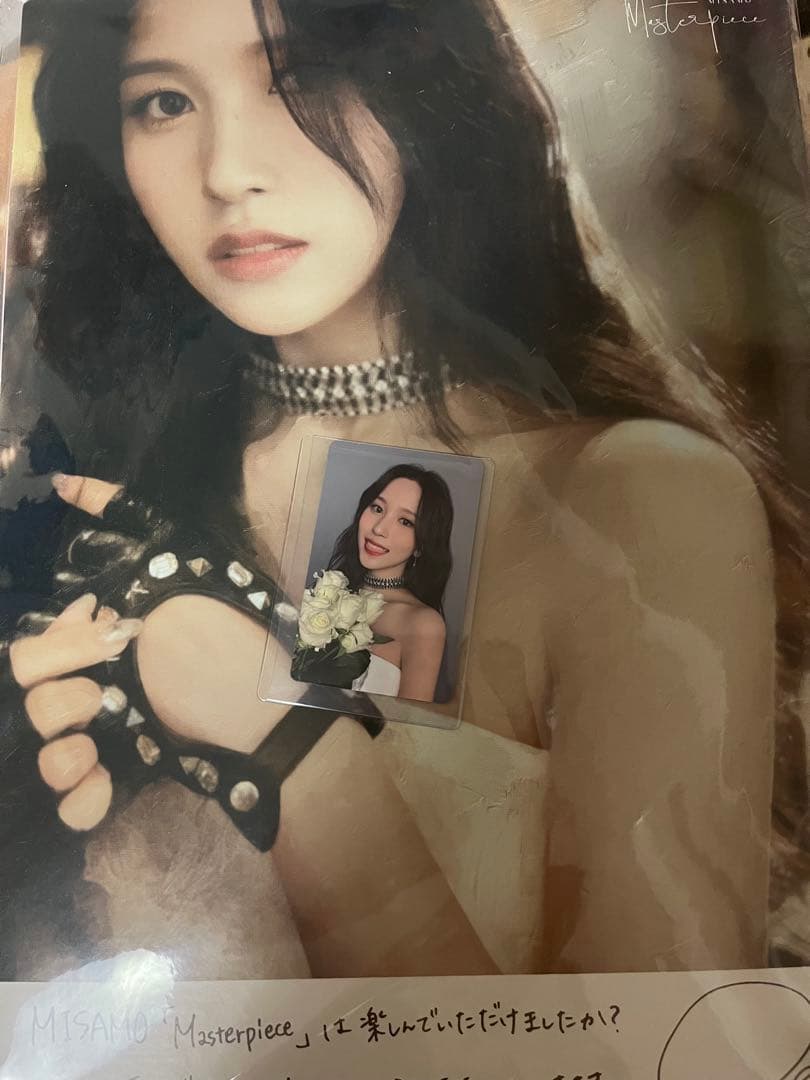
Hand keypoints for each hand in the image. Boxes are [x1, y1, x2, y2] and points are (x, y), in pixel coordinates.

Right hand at [10, 592, 141, 829]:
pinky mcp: (49, 823)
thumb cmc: (26, 729)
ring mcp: (26, 781)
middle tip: (98, 700)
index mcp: (5, 695)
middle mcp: (10, 734)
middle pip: (45, 706)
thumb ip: (56, 645)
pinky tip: (99, 780)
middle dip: (81, 698)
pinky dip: (93, 795)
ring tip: (90, 748)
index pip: (26, 661)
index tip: (121, 631)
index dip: (73, 643)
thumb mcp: (34, 683)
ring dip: (82, 749)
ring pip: (60, 760)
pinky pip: (77, 811)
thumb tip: (90, 606)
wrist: (15, 808)